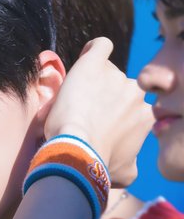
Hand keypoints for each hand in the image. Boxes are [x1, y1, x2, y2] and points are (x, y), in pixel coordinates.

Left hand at [44, 37, 152, 185]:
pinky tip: (86, 57)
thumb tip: (130, 165)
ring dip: (92, 83)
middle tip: (82, 114)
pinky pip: (100, 46)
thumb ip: (132, 162)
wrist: (77, 152)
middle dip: (103, 100)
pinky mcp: (94, 63)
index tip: (97, 126)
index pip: (130, 108)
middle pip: (119, 89)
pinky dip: (94, 50)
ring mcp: (117, 77)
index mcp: (145, 116)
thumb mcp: (126, 173)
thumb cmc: (99, 165)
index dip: (113, 117)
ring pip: (106, 73)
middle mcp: (137, 94)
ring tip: (73, 100)